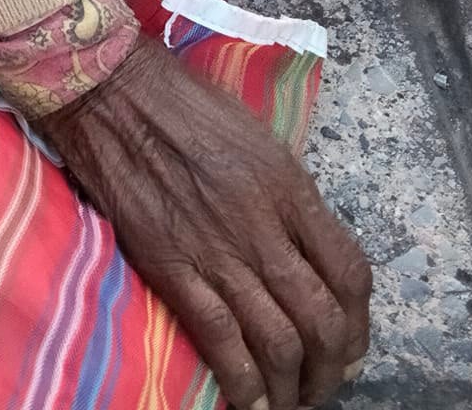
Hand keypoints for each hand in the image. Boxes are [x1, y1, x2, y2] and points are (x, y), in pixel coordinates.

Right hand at [37, 36, 371, 408]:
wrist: (112, 91)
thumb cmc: (183, 103)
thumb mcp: (259, 139)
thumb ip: (286, 196)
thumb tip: (302, 246)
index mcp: (290, 189)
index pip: (350, 272)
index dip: (359, 323)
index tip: (351, 345)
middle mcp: (264, 226)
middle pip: (322, 319)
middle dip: (333, 367)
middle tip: (325, 385)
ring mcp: (217, 249)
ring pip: (277, 339)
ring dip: (293, 384)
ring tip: (290, 401)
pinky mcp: (170, 264)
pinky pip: (219, 337)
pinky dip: (242, 381)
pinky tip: (250, 401)